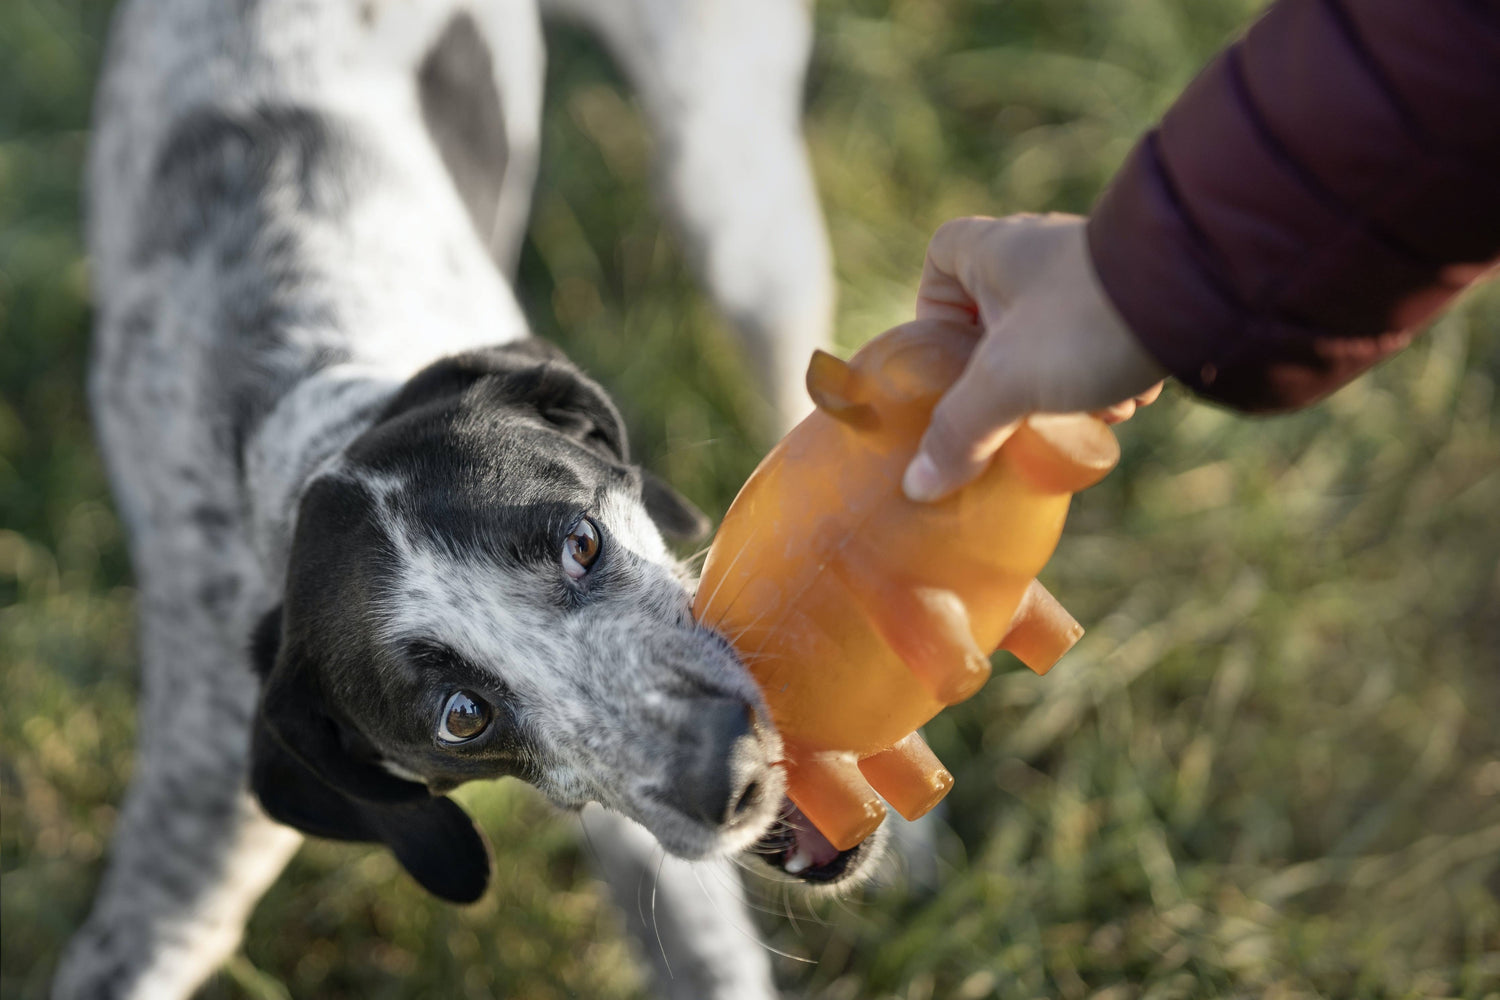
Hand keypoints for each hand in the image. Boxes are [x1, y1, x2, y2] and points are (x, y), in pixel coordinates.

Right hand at [902, 213, 1167, 501]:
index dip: (933, 310)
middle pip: (996, 316)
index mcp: (993, 248)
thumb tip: (918, 486)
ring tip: (1084, 411)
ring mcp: (1092, 272)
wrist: (1205, 296)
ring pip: (1051, 336)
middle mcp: (1040, 250)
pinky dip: (1105, 376)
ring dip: (1061, 385)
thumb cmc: (1085, 323)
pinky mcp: (1136, 296)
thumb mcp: (1006, 384)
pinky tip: (1123, 400)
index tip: (944, 357)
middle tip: (1015, 410)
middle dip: (1007, 374)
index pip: (940, 258)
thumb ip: (958, 433)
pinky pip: (1100, 341)